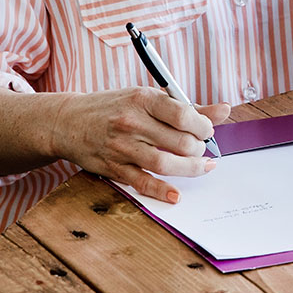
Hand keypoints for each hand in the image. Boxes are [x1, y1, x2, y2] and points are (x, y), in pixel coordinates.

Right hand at [49, 87, 231, 203]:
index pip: (184, 115)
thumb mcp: (148, 98)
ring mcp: (122, 147)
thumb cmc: (114, 107)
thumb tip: (224, 111)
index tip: (207, 131)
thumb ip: (188, 107)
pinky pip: (143, 183)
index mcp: (143, 99)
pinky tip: (176, 194)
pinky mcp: (114, 168)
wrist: (68, 121)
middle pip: (180, 142)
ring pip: (165, 164)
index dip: (204, 126)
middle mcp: (132, 122)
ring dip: (190, 169)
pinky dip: (162, 191)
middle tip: (201, 150)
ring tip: (201, 167)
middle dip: (199, 149)